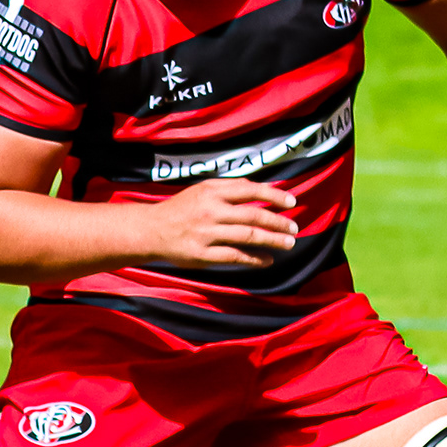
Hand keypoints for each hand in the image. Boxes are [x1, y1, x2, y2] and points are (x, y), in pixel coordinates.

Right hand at [144, 179, 299, 269]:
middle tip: (295, 228)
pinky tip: (268, 259)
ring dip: (272, 240)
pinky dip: (254, 259)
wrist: (151, 230)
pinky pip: (234, 256)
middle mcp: (211, 211)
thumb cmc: (182, 208)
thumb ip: (230, 188)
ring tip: (289, 243)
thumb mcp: (202, 189)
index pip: (251, 190)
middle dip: (278, 221)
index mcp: (212, 192)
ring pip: (248, 236)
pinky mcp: (202, 254)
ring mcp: (207, 233)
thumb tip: (261, 187)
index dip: (275, 195)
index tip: (292, 202)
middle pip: (253, 215)